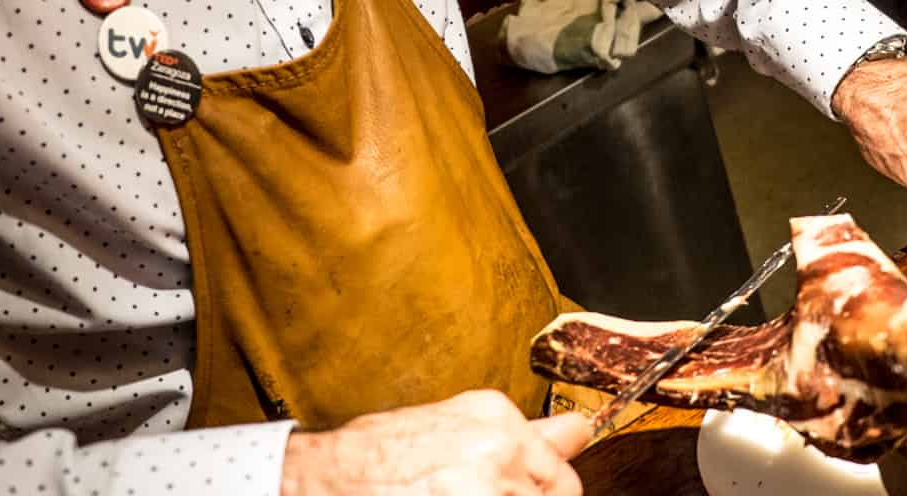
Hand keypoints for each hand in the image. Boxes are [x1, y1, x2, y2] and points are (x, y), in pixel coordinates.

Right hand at [280, 389, 588, 495]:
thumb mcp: (458, 427)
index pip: (563, 477)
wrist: (325, 474)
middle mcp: (500, 447)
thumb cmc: (382, 454)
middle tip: (476, 494)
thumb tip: (580, 432)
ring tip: (450, 495)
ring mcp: (485, 488)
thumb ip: (525, 436)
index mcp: (498, 418)